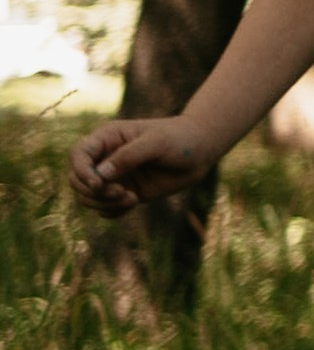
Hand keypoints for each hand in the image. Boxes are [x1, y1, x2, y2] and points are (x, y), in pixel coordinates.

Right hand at [68, 116, 222, 215]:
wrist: (201, 152)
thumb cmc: (179, 139)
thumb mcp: (156, 143)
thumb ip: (128, 156)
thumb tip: (101, 174)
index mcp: (107, 138)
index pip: (78, 155)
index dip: (82, 171)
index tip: (99, 184)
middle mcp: (105, 158)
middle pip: (77, 180)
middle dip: (94, 191)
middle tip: (121, 193)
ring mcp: (114, 177)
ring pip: (88, 197)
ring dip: (103, 203)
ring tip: (131, 198)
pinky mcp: (124, 192)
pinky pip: (104, 208)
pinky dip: (112, 211)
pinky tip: (134, 201)